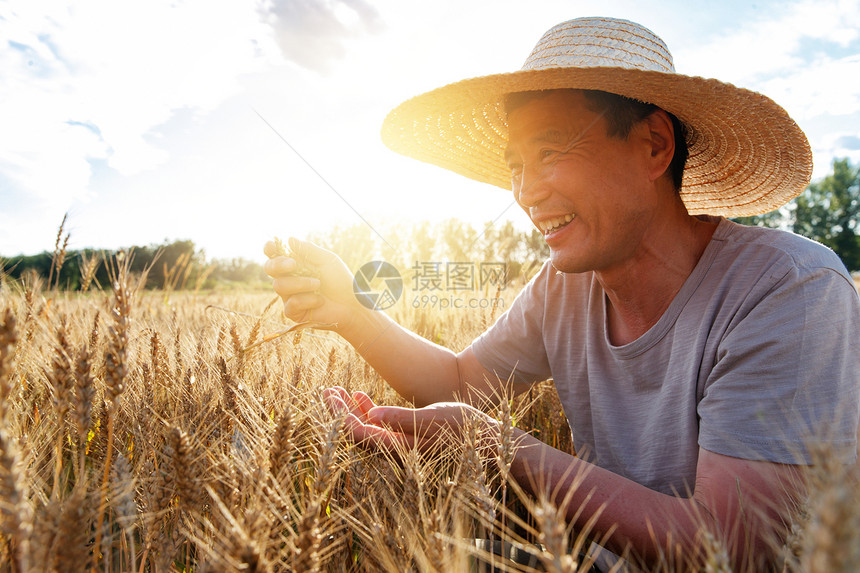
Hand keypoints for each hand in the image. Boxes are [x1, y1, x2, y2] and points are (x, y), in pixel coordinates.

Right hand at [263, 238, 363, 330]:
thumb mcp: (327, 260)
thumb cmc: (340, 280)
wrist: (352, 304)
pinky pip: (292, 303)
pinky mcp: (294, 312)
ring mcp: (289, 296)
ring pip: (280, 286)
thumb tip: (290, 239)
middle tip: (294, 265)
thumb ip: (309, 250)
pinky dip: (308, 300)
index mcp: (295, 264)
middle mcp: (289, 279)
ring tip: (318, 284)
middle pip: (269, 269)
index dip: (269, 249)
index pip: (274, 255)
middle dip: (278, 265)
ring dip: (301, 283)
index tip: (272, 246)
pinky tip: (320, 300)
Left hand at [324, 386, 497, 454]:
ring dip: (349, 410)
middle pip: (356, 431)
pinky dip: (367, 410)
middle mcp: (393, 448)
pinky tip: (359, 397)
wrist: (483, 440)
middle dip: (339, 411)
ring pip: (365, 427)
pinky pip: (379, 426)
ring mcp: (398, 442)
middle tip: (326, 391)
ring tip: (336, 392)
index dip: (340, 414)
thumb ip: (401, 419)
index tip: (329, 395)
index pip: (358, 432)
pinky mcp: (406, 436)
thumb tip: (372, 416)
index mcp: (397, 446)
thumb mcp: (432, 419)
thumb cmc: (461, 428)